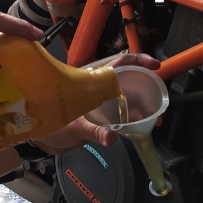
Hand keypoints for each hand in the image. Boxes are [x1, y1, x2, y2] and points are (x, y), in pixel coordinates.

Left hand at [32, 53, 162, 154]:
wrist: (43, 142)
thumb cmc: (51, 126)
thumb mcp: (73, 127)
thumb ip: (93, 132)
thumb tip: (112, 137)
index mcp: (92, 82)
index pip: (118, 64)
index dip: (138, 61)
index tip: (155, 65)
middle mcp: (100, 88)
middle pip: (130, 80)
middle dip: (148, 88)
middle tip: (159, 104)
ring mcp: (103, 102)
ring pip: (130, 97)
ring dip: (145, 106)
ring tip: (156, 120)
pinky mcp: (104, 116)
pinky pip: (125, 112)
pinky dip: (137, 117)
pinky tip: (145, 126)